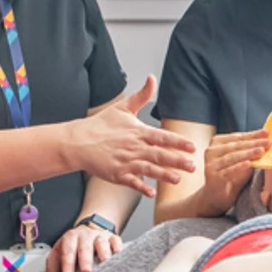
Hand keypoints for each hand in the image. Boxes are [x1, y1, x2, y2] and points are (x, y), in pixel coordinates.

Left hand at [48, 223, 121, 271]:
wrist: (87, 232)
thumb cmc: (72, 247)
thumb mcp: (58, 253)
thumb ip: (53, 268)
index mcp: (70, 239)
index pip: (67, 250)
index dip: (67, 263)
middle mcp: (84, 236)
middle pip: (84, 246)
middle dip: (85, 258)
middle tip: (85, 271)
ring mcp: (99, 236)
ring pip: (101, 242)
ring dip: (103, 251)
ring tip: (104, 261)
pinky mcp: (112, 238)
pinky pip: (115, 240)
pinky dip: (117, 246)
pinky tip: (117, 253)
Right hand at [70, 76, 197, 196]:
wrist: (78, 141)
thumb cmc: (100, 125)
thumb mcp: (122, 107)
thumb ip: (141, 95)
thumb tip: (152, 79)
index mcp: (138, 132)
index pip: (162, 137)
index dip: (178, 142)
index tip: (192, 147)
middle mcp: (134, 147)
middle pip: (160, 155)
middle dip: (178, 161)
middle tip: (193, 166)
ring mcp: (126, 162)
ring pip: (149, 169)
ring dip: (164, 175)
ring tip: (177, 179)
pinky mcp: (117, 174)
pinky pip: (132, 182)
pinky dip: (141, 187)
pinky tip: (151, 192)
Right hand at [195, 129, 270, 215]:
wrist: (216, 196)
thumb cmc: (230, 176)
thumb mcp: (240, 160)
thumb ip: (248, 150)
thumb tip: (265, 141)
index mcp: (218, 143)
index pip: (238, 137)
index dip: (253, 135)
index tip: (266, 133)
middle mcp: (212, 151)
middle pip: (236, 145)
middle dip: (253, 143)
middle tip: (267, 142)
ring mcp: (211, 164)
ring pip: (232, 156)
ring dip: (248, 153)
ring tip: (261, 151)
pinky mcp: (213, 177)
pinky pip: (228, 171)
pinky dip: (239, 167)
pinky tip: (249, 164)